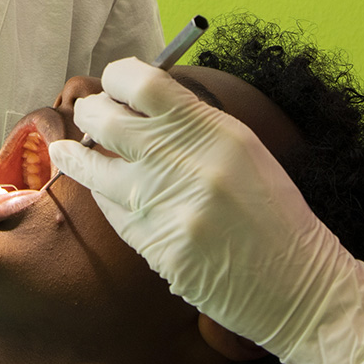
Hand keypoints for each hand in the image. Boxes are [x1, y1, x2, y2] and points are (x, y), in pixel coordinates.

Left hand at [48, 58, 363, 363]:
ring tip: (64, 149)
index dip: (118, 76)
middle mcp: (185, 162)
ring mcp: (164, 207)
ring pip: (94, 168)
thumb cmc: (272, 213)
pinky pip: (112, 211)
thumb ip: (190, 123)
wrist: (299, 286)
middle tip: (89, 113)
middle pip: (106, 119)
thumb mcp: (241, 148)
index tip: (113, 81)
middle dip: (90, 112)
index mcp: (213, 129)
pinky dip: (104, 197)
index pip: (144, 83)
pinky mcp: (154, 247)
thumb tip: (136, 101)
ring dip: (77, 155)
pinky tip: (104, 191)